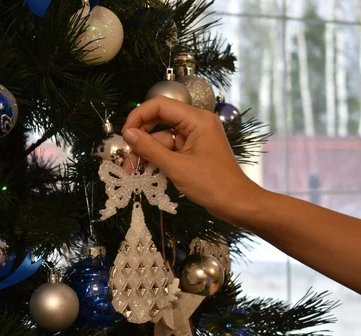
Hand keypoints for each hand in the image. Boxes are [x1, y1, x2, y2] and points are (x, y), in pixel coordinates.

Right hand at [121, 96, 264, 222]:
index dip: (139, 116)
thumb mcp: (176, 167)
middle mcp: (196, 123)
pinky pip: (170, 148)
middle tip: (127, 156)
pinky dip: (157, 158)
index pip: (160, 105)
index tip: (125, 135)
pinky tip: (146, 170)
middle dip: (141, 137)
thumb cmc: (212, 185)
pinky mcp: (193, 150)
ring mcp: (195, 137)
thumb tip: (127, 134)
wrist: (237, 204)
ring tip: (133, 170)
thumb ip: (150, 148)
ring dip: (147, 152)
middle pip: (159, 120)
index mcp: (197, 120)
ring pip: (162, 137)